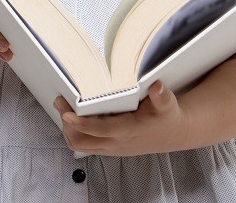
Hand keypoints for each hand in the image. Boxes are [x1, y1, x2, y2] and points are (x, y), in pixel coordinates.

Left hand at [54, 81, 189, 155]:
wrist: (174, 134)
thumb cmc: (167, 117)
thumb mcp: (167, 104)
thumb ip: (161, 96)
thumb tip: (157, 87)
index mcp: (127, 131)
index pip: (98, 130)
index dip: (80, 123)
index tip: (66, 113)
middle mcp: (116, 143)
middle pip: (81, 141)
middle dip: (67, 124)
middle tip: (61, 103)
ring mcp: (112, 148)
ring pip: (80, 146)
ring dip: (68, 130)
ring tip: (64, 109)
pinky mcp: (110, 149)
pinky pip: (86, 146)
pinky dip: (76, 134)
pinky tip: (74, 119)